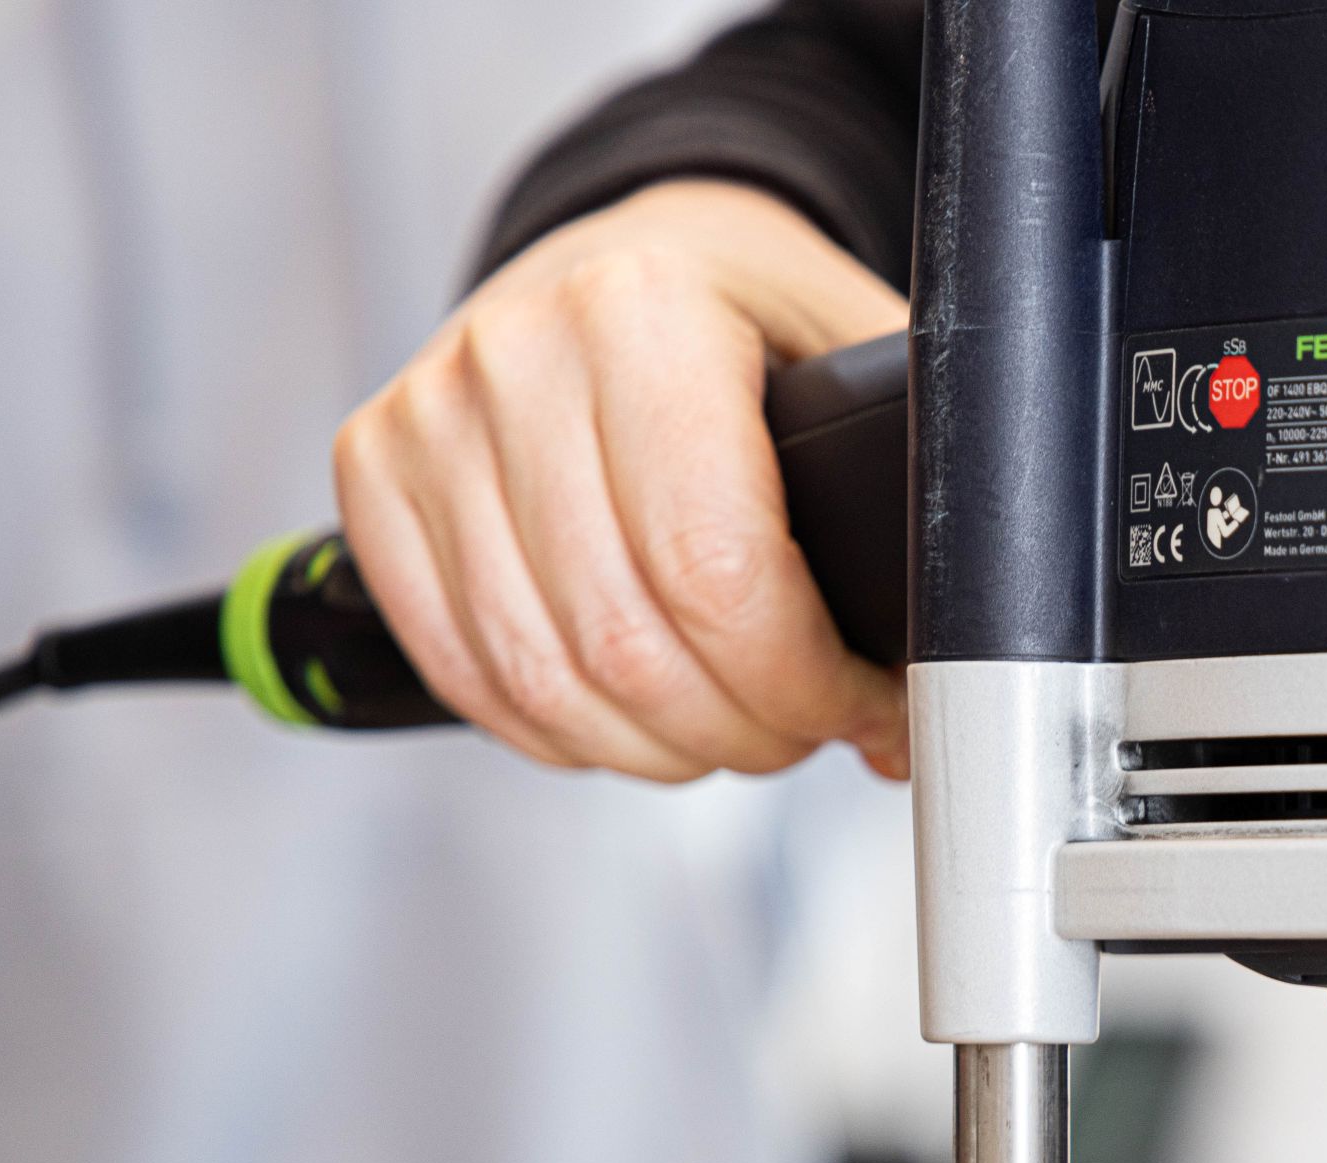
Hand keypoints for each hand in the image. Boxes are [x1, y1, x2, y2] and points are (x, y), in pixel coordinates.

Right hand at [334, 180, 908, 780]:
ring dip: (660, 746)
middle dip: (744, 728)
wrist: (627, 252)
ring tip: (733, 724)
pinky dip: (565, 731)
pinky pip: (467, 670)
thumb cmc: (752, 316)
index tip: (863, 703)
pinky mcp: (373, 475)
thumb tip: (954, 662)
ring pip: (546, 680)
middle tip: (803, 726)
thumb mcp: (860, 355)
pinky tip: (638, 717)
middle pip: (630, 648)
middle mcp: (514, 358)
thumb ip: (916, 488)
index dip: (805, 683)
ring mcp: (426, 419)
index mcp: (643, 315)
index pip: (719, 576)